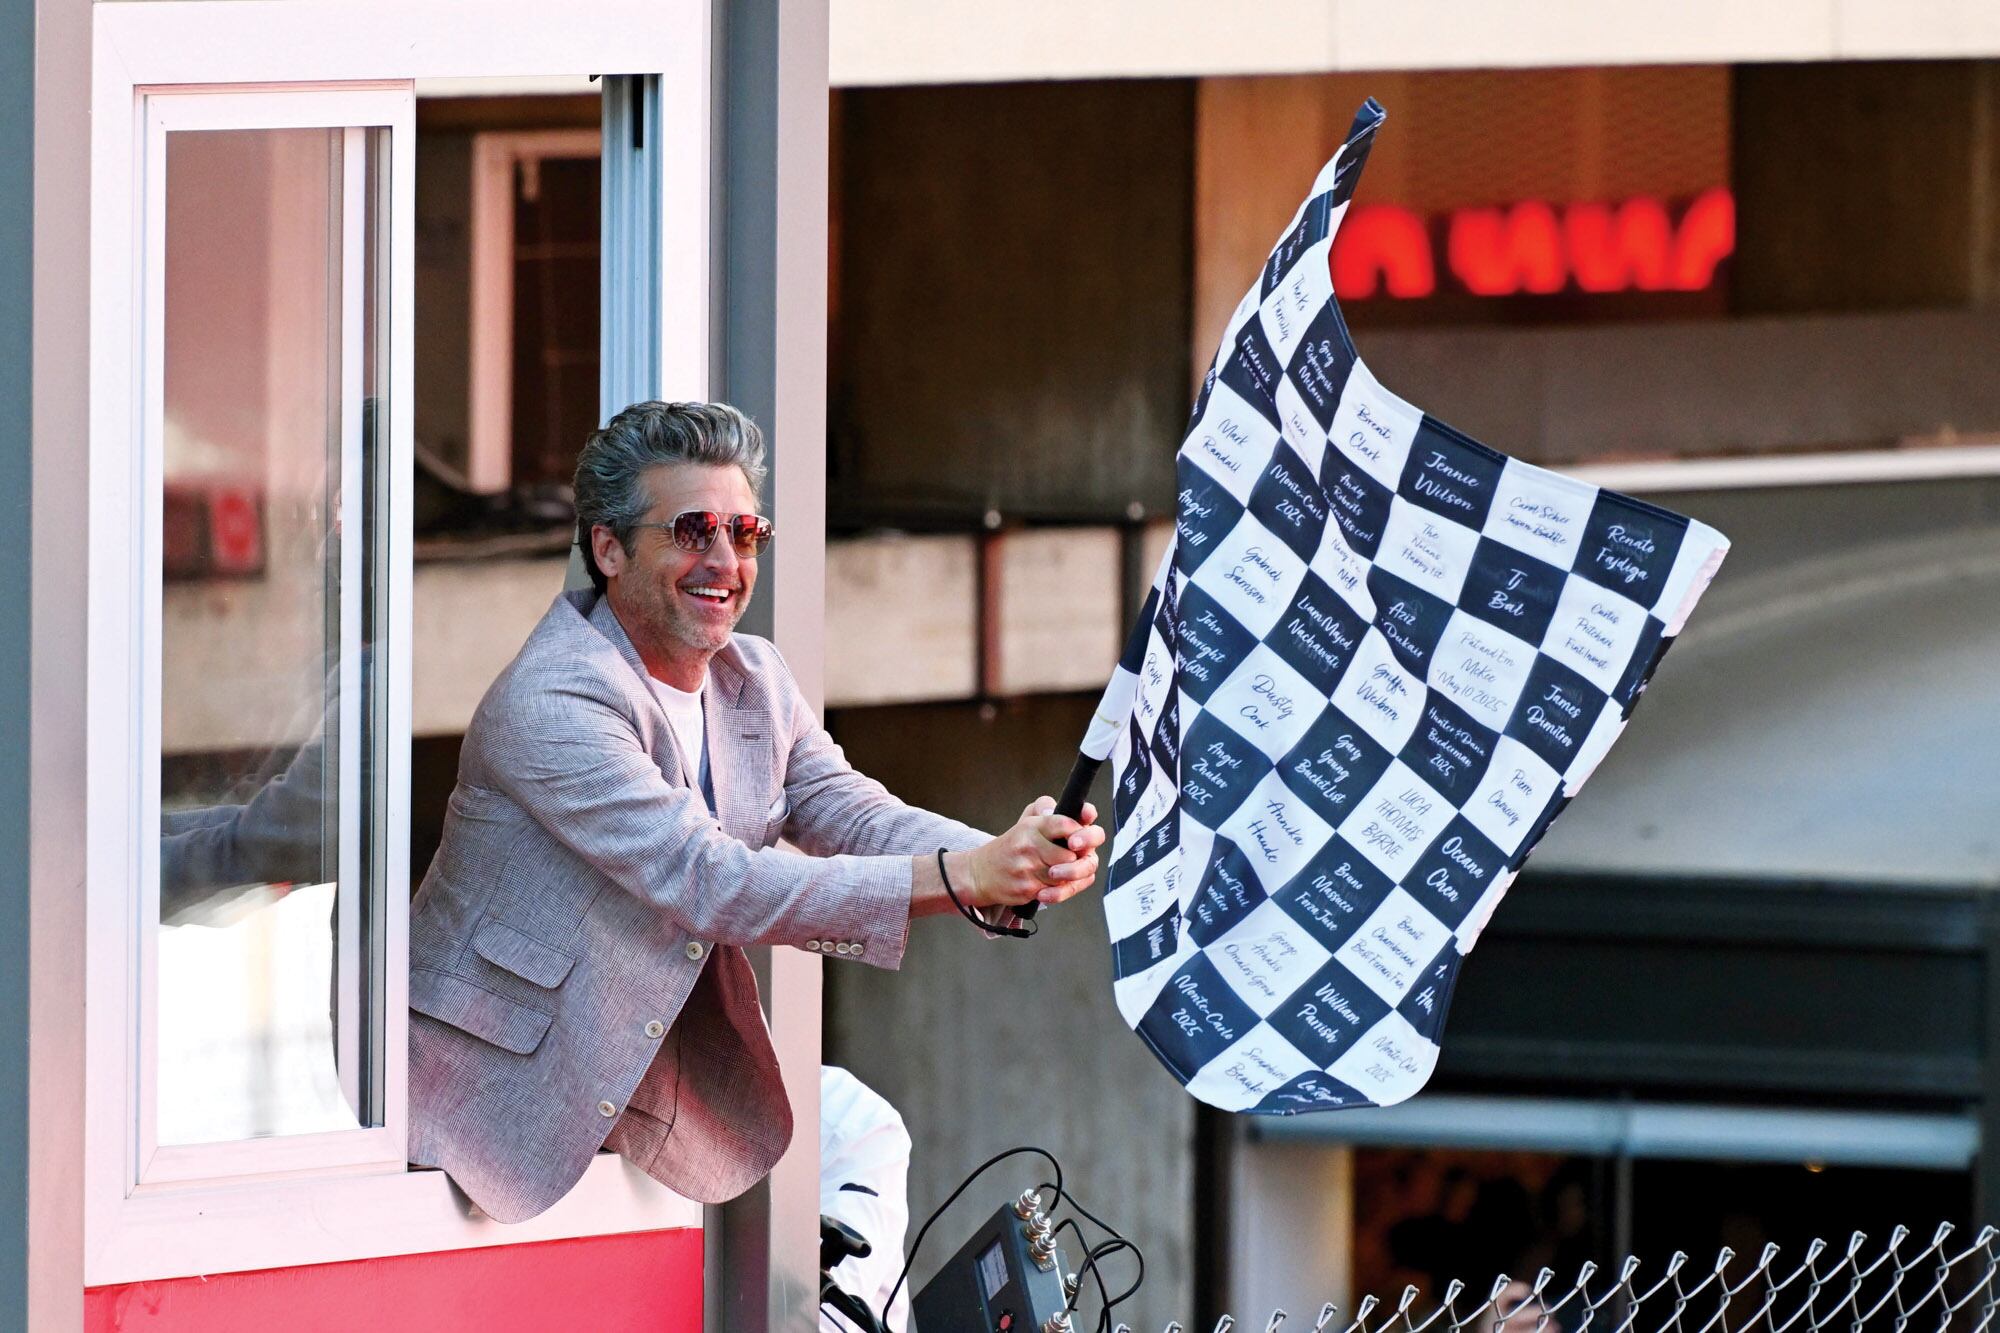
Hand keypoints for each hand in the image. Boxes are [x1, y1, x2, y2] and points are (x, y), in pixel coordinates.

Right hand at [948, 797, 1105, 909]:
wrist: (980, 873)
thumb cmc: (1011, 847)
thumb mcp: (1027, 821)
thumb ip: (1051, 811)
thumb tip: (1080, 813)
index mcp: (1032, 826)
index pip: (1065, 824)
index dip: (1080, 832)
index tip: (1077, 840)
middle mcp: (1029, 845)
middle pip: (1070, 856)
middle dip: (1075, 860)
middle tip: (1071, 858)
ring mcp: (1027, 868)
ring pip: (1065, 876)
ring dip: (1065, 876)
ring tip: (1056, 871)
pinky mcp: (1027, 889)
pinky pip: (1055, 892)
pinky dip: (1055, 890)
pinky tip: (1045, 883)